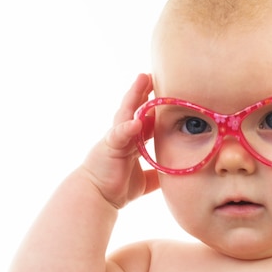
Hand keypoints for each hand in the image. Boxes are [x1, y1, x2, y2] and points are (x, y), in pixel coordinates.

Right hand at [82, 74, 159, 207]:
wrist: (96, 198)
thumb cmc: (116, 188)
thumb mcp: (144, 181)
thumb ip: (157, 175)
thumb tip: (175, 177)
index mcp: (133, 142)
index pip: (147, 119)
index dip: (156, 106)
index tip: (168, 91)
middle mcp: (124, 136)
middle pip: (136, 109)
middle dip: (144, 91)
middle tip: (154, 73)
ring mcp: (115, 139)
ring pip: (126, 113)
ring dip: (134, 96)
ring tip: (142, 80)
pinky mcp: (109, 148)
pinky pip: (118, 136)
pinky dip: (127, 129)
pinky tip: (136, 122)